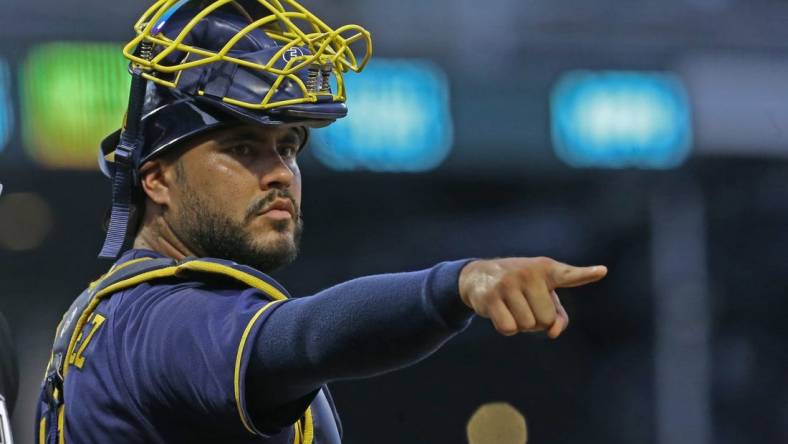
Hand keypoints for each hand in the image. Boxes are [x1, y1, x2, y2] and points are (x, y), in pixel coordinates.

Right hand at [458, 257, 606, 337]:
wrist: (478, 275)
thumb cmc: (520, 287)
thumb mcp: (542, 295)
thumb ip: (558, 316)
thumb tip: (552, 333)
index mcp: (546, 269)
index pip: (569, 274)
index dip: (586, 274)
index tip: (602, 271)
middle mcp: (528, 273)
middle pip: (546, 319)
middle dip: (536, 320)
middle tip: (524, 304)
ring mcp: (508, 283)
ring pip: (527, 325)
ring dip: (521, 324)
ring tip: (511, 306)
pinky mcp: (491, 296)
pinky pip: (509, 328)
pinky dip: (507, 327)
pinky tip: (500, 312)